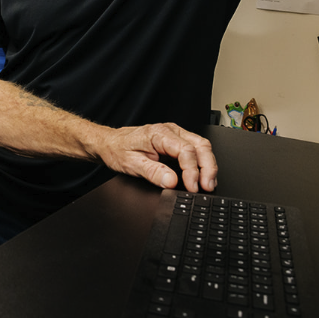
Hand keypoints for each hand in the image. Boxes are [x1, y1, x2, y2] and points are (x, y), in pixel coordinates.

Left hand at [95, 123, 217, 192]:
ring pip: (202, 146)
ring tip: (208, 184)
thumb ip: (153, 173)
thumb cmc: (118, 150)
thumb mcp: (131, 165)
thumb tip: (172, 182)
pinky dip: (203, 162)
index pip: (185, 150)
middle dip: (208, 167)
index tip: (193, 187)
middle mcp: (170, 130)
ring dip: (208, 165)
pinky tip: (203, 175)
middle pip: (200, 145)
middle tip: (207, 187)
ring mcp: (176, 133)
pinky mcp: (177, 140)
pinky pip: (196, 148)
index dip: (192, 170)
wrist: (110, 142)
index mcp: (159, 134)